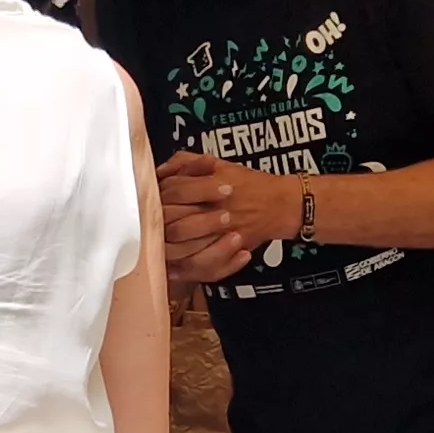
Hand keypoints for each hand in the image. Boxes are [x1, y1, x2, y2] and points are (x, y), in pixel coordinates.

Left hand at [158, 151, 287, 284]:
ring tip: (160, 244)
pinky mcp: (228, 252)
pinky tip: (172, 269)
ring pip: (182, 249)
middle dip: (160, 225)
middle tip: (154, 225)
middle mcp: (216, 211)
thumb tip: (160, 171)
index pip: (174, 192)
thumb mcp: (218, 163)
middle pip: (174, 223)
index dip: (161, 196)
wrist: (280, 203)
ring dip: (167, 247)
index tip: (157, 198)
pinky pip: (202, 267)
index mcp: (212, 185)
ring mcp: (222, 235)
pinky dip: (185, 270)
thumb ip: (186, 161)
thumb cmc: (247, 183)